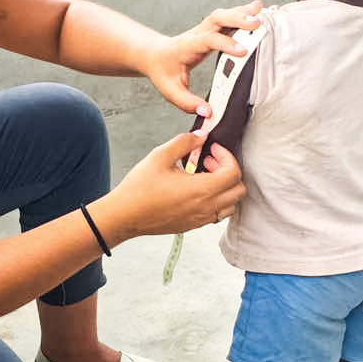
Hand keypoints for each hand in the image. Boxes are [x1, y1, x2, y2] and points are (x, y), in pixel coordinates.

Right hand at [103, 135, 244, 241]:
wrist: (124, 216)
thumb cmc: (139, 189)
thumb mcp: (160, 155)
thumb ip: (184, 142)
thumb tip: (200, 136)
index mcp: (201, 190)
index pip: (233, 172)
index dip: (226, 155)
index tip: (212, 149)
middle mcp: (205, 207)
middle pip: (238, 190)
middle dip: (228, 170)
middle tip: (209, 160)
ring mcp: (200, 219)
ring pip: (230, 204)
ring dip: (224, 187)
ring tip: (204, 176)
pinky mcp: (193, 225)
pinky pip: (217, 214)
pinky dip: (216, 200)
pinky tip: (195, 189)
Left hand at [143, 0, 262, 111]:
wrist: (154, 54)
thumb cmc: (163, 71)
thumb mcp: (170, 91)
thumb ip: (188, 103)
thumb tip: (208, 112)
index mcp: (187, 47)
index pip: (207, 40)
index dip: (225, 43)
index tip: (242, 51)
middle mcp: (197, 34)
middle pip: (217, 19)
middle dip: (237, 19)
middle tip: (257, 24)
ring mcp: (204, 29)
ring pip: (223, 15)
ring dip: (242, 13)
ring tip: (261, 13)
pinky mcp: (211, 29)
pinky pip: (227, 17)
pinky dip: (242, 12)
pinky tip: (256, 9)